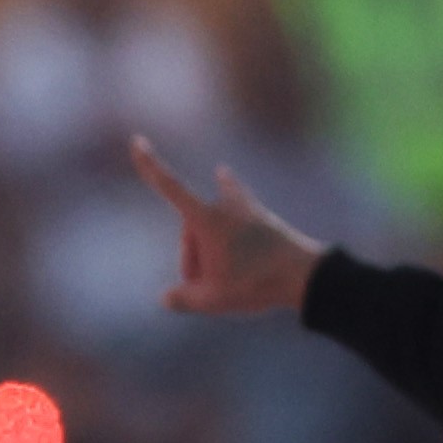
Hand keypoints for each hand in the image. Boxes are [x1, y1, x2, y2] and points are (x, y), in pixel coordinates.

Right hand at [131, 135, 320, 318]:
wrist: (305, 274)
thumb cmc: (256, 284)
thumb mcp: (212, 301)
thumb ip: (181, 299)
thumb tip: (167, 297)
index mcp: (207, 220)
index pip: (170, 187)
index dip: (151, 165)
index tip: (137, 141)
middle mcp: (223, 206)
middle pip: (190, 232)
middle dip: (193, 259)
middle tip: (212, 286)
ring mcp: (242, 207)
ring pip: (209, 230)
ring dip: (209, 251)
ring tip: (231, 274)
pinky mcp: (257, 213)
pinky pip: (232, 201)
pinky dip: (224, 193)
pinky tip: (222, 172)